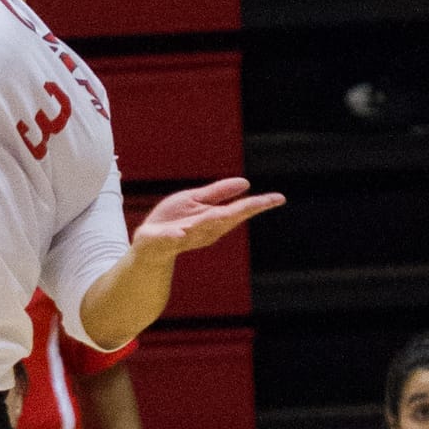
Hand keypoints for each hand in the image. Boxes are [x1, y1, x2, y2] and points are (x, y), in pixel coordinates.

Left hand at [131, 178, 284, 260]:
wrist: (149, 244)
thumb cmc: (174, 220)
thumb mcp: (196, 200)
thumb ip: (219, 193)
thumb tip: (246, 183)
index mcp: (215, 219)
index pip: (240, 209)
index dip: (259, 204)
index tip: (279, 198)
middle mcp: (205, 229)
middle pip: (228, 218)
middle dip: (244, 210)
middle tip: (264, 202)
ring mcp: (185, 236)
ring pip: (203, 228)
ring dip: (215, 220)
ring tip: (230, 210)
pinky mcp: (163, 241)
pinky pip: (170, 239)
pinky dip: (175, 237)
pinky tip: (180, 234)